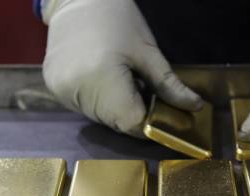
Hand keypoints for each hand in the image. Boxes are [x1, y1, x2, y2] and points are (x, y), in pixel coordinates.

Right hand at [42, 0, 202, 137]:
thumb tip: (195, 107)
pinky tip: (103, 79)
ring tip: (121, 80)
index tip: (161, 111)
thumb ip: (169, 85)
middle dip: (134, 113)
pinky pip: (85, 107)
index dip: (150, 121)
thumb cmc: (117, 19)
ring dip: (116, 109)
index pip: (131, 122)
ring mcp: (61, 91)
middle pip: (116, 123)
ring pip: (100, 118)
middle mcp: (76, 90)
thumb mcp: (148, 51)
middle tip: (143, 90)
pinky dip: (99, 101)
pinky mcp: (53, 88)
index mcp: (101, 78)